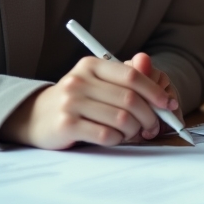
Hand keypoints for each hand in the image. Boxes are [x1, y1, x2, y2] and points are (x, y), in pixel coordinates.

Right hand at [0, 54, 179, 148]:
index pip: (132, 76)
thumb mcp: (98, 81)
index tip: (168, 105)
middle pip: (130, 99)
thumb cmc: (76, 100)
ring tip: (133, 133)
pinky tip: (115, 138)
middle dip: (149, 116)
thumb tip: (149, 63)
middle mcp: (79, 81)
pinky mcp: (65, 125)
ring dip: (134, 130)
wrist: (35, 117)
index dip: (155, 92)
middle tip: (153, 126)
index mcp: (92, 65)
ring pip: (121, 119)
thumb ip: (125, 75)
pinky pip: (105, 135)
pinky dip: (118, 139)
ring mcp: (71, 103)